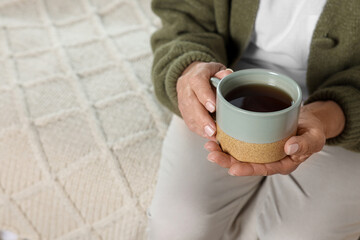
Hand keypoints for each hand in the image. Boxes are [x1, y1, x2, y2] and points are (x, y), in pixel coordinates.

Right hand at [177, 62, 232, 139]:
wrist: (190, 75)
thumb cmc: (207, 74)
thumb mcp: (217, 69)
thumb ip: (223, 73)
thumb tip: (228, 76)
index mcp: (195, 74)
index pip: (198, 83)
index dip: (205, 96)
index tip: (213, 108)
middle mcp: (186, 86)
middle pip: (191, 102)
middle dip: (202, 118)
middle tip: (212, 130)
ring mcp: (182, 98)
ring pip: (188, 113)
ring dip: (200, 126)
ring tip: (211, 135)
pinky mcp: (182, 109)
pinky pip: (187, 120)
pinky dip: (198, 129)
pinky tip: (206, 134)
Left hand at [205, 101, 344, 175]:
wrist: (308, 120)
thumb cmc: (312, 131)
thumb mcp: (315, 137)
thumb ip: (306, 144)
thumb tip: (290, 147)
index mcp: (282, 163)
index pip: (262, 169)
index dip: (247, 170)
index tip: (232, 169)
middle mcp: (268, 158)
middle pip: (246, 162)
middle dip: (227, 160)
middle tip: (211, 154)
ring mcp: (260, 149)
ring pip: (240, 152)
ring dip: (223, 150)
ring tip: (208, 145)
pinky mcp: (255, 139)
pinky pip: (240, 141)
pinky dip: (228, 139)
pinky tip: (216, 134)